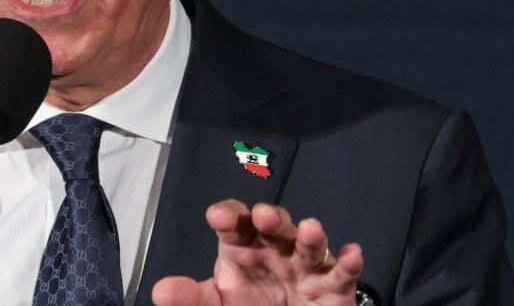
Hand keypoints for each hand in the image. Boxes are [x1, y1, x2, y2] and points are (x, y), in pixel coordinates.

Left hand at [152, 200, 362, 305]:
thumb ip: (190, 299)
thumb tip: (161, 290)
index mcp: (241, 247)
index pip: (234, 223)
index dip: (228, 215)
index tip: (220, 217)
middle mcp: (274, 249)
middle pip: (274, 226)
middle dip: (271, 219)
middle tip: (264, 216)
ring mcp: (305, 266)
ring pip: (308, 245)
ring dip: (310, 235)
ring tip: (311, 229)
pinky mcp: (333, 288)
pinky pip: (341, 273)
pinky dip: (348, 262)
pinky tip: (352, 253)